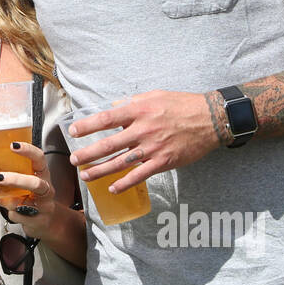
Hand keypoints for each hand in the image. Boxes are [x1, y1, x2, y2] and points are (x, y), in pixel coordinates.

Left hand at [0, 141, 62, 237]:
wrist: (45, 221)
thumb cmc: (31, 196)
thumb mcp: (23, 180)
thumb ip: (5, 171)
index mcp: (41, 173)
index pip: (39, 158)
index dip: (28, 150)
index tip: (13, 145)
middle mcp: (45, 188)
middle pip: (35, 183)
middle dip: (16, 180)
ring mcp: (44, 205)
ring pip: (25, 203)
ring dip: (8, 201)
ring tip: (2, 199)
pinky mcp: (39, 220)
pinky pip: (19, 216)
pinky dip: (11, 213)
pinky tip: (11, 210)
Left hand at [68, 91, 222, 193]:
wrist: (210, 119)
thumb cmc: (181, 104)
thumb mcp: (155, 95)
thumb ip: (133, 102)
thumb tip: (114, 107)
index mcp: (139, 111)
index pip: (106, 119)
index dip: (87, 126)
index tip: (73, 131)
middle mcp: (143, 130)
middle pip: (109, 144)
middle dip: (88, 153)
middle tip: (74, 160)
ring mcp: (153, 148)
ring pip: (121, 162)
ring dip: (101, 171)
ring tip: (85, 176)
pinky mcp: (164, 162)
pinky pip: (140, 175)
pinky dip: (125, 183)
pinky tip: (112, 188)